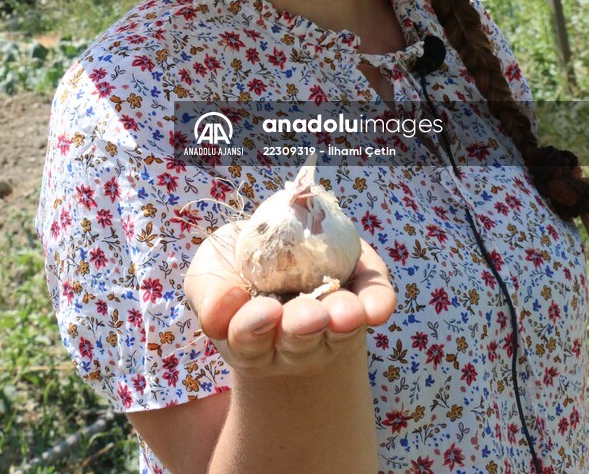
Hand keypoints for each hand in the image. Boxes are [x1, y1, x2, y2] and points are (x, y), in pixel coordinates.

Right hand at [184, 219, 396, 378]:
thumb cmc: (236, 267)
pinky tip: (379, 308)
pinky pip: (372, 307)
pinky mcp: (361, 299)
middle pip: (299, 345)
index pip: (249, 343)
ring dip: (343, 321)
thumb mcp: (210, 272)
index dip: (254, 328)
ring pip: (338, 332)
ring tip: (346, 312)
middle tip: (309, 316)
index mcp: (249, 341)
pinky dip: (377, 304)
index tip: (263, 311)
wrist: (280, 244)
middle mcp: (292, 344)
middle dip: (303, 328)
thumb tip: (226, 305)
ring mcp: (330, 327)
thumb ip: (208, 293)